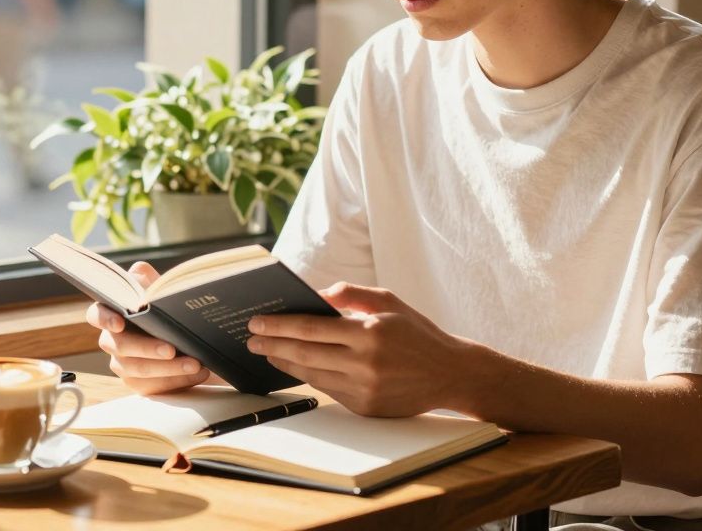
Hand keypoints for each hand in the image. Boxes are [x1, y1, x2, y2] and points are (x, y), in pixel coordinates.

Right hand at [84, 262, 210, 394]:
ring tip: (195, 363)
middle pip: (121, 346)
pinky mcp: (139, 384)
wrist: (187, 338)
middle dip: (147, 347)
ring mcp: (123, 365)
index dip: (105, 318)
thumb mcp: (159, 292)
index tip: (120, 321)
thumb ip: (148, 280)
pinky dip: (178, 379)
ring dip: (169, 368)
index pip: (96, 314)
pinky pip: (155, 386)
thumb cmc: (166, 311)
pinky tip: (198, 372)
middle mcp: (112, 341)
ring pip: (139, 369)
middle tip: (171, 348)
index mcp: (112, 315)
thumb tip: (140, 272)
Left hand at [246, 283, 473, 416]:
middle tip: (252, 339)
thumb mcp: (389, 302)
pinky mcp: (365, 407)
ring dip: (285, 363)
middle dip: (273, 345)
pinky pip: (327, 390)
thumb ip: (350, 294)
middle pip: (304, 354)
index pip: (311, 328)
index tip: (257, 322)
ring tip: (267, 352)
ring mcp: (364, 389)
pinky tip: (295, 367)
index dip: (280, 325)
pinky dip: (308, 377)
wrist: (450, 373)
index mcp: (369, 333)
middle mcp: (365, 363)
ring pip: (312, 375)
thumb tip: (313, 294)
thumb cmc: (417, 332)